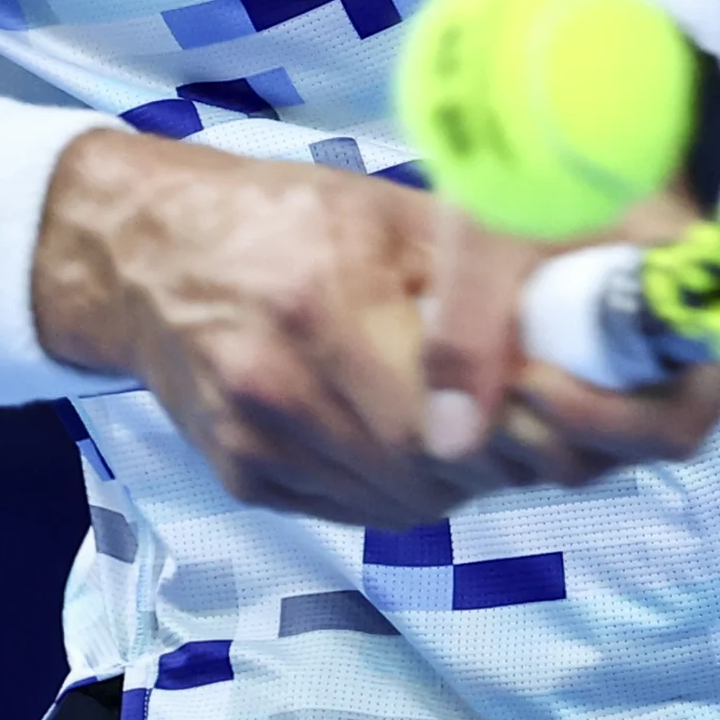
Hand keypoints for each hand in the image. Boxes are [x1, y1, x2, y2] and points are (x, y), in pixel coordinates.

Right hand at [30, 136, 719, 526]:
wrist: (141, 252)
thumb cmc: (278, 214)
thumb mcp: (386, 213)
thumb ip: (478, 280)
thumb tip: (578, 328)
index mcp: (324, 305)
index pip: (465, 410)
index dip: (534, 416)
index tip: (573, 395)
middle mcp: (282, 388)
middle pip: (442, 467)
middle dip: (507, 444)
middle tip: (538, 404)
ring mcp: (258, 445)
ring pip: (408, 499)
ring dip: (461, 467)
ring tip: (469, 408)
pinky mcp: (243, 479)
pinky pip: (359, 506)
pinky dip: (402, 478)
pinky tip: (405, 427)